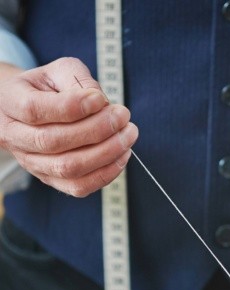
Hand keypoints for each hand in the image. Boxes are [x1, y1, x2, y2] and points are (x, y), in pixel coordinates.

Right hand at [0, 57, 137, 196]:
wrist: (32, 111)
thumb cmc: (49, 89)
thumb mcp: (59, 72)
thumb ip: (78, 81)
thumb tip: (102, 104)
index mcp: (11, 103)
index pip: (35, 109)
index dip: (72, 106)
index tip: (101, 99)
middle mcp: (16, 138)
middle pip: (54, 142)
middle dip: (96, 130)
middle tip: (122, 117)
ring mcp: (33, 163)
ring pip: (68, 168)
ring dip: (106, 153)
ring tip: (127, 136)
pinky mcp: (52, 180)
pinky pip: (79, 187)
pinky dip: (106, 174)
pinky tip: (122, 156)